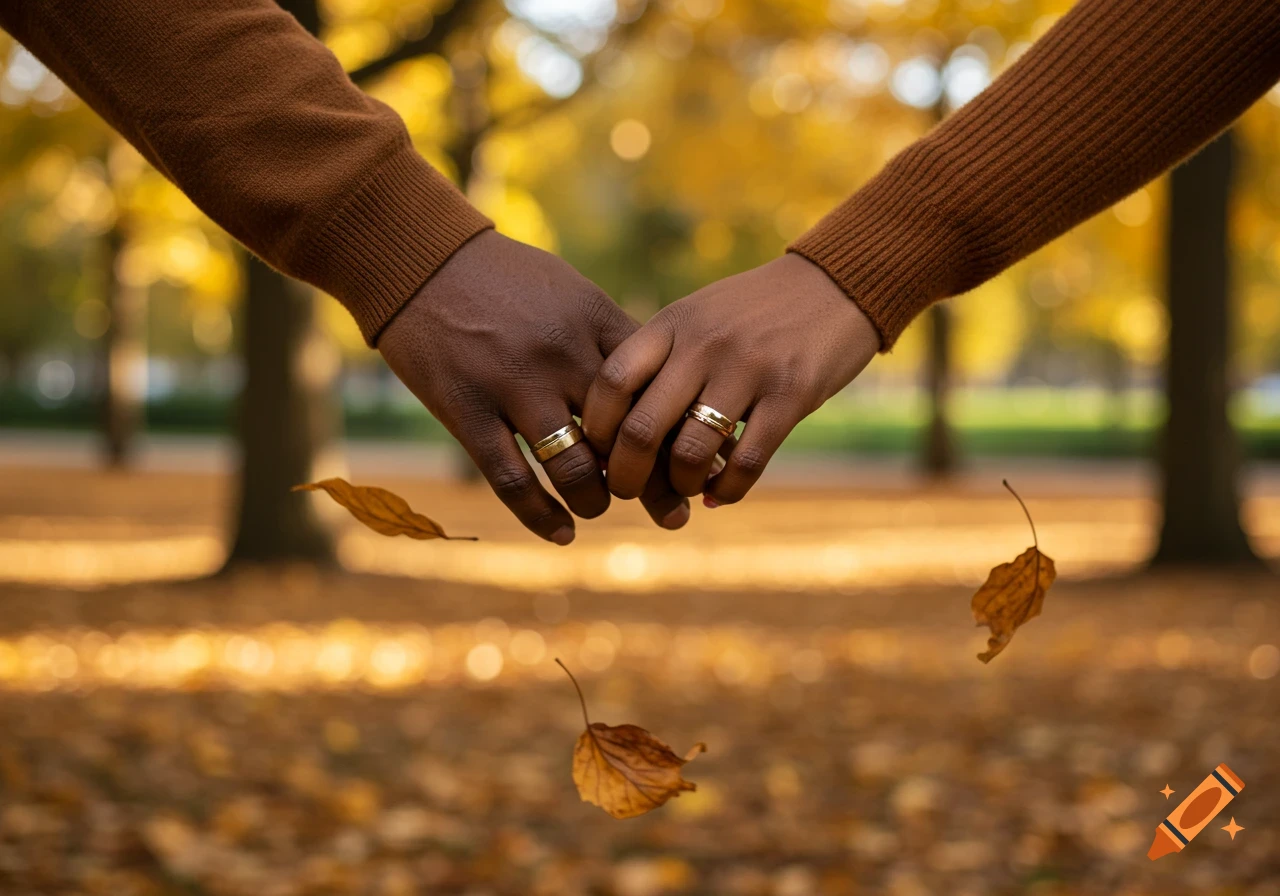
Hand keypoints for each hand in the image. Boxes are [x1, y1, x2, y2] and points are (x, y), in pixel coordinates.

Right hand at [377, 230, 690, 542]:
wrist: (421, 260)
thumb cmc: (505, 278)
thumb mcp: (571, 293)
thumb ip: (612, 339)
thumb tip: (664, 387)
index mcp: (594, 322)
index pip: (657, 389)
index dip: (683, 433)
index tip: (702, 464)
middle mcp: (561, 355)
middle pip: (625, 436)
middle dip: (653, 482)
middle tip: (672, 509)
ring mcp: (513, 385)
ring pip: (572, 468)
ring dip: (595, 499)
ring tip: (600, 506)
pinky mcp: (467, 410)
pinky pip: (512, 480)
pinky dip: (542, 516)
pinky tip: (562, 533)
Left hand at [582, 253, 880, 506]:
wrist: (836, 283)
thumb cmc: (755, 310)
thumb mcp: (699, 315)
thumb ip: (660, 356)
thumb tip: (615, 426)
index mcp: (674, 324)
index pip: (613, 381)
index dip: (596, 427)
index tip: (598, 451)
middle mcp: (705, 345)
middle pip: (642, 427)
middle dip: (625, 474)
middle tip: (626, 489)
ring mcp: (749, 370)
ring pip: (691, 453)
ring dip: (679, 485)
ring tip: (682, 488)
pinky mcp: (792, 394)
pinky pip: (748, 461)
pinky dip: (728, 490)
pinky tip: (721, 494)